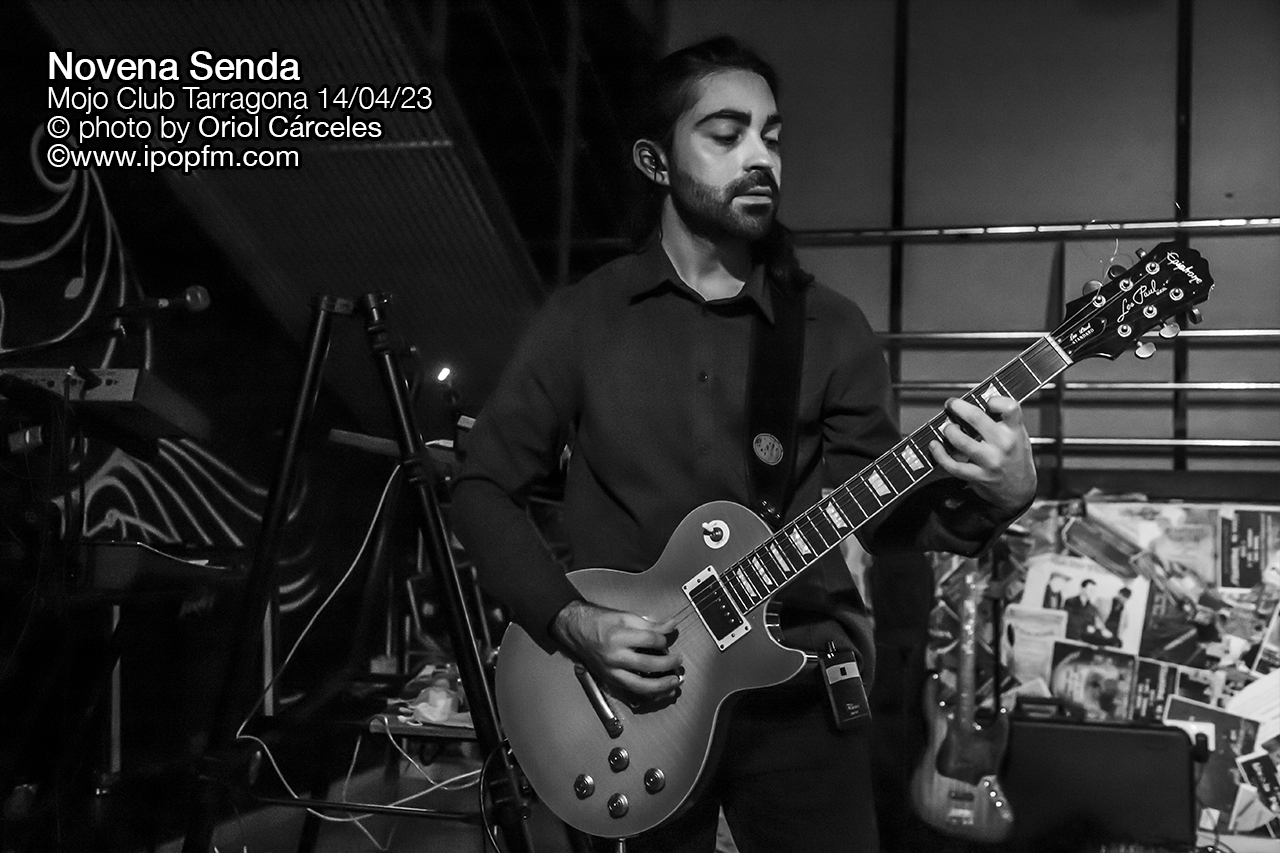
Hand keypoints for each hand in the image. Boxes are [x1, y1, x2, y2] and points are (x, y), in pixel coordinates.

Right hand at [551, 600, 682, 698]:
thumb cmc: (599, 623)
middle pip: (647, 664)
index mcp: (618, 636)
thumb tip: (671, 625)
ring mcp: (612, 671)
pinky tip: (659, 690)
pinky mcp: (610, 680)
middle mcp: (614, 656)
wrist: (576, 632)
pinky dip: (648, 692)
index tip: (666, 640)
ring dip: (660, 686)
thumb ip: (650, 624)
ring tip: (673, 682)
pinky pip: (632, 690)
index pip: (649, 640)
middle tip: (678, 661)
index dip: (663, 640)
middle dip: (667, 664)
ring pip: (639, 685)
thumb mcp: (625, 617)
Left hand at [928, 395, 1036, 514]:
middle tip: (952, 405)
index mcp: (1015, 432)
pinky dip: (939, 454)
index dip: (994, 400)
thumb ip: (1002, 420)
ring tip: (948, 428)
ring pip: (961, 441)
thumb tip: (975, 402)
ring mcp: (990, 461)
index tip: (986, 401)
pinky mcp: (978, 476)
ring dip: (949, 431)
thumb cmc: (1016, 459)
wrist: (1020, 491)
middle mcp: (1003, 445)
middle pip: (976, 418)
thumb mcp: (1018, 435)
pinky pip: (953, 465)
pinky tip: (935, 446)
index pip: (1008, 407)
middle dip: (958, 407)